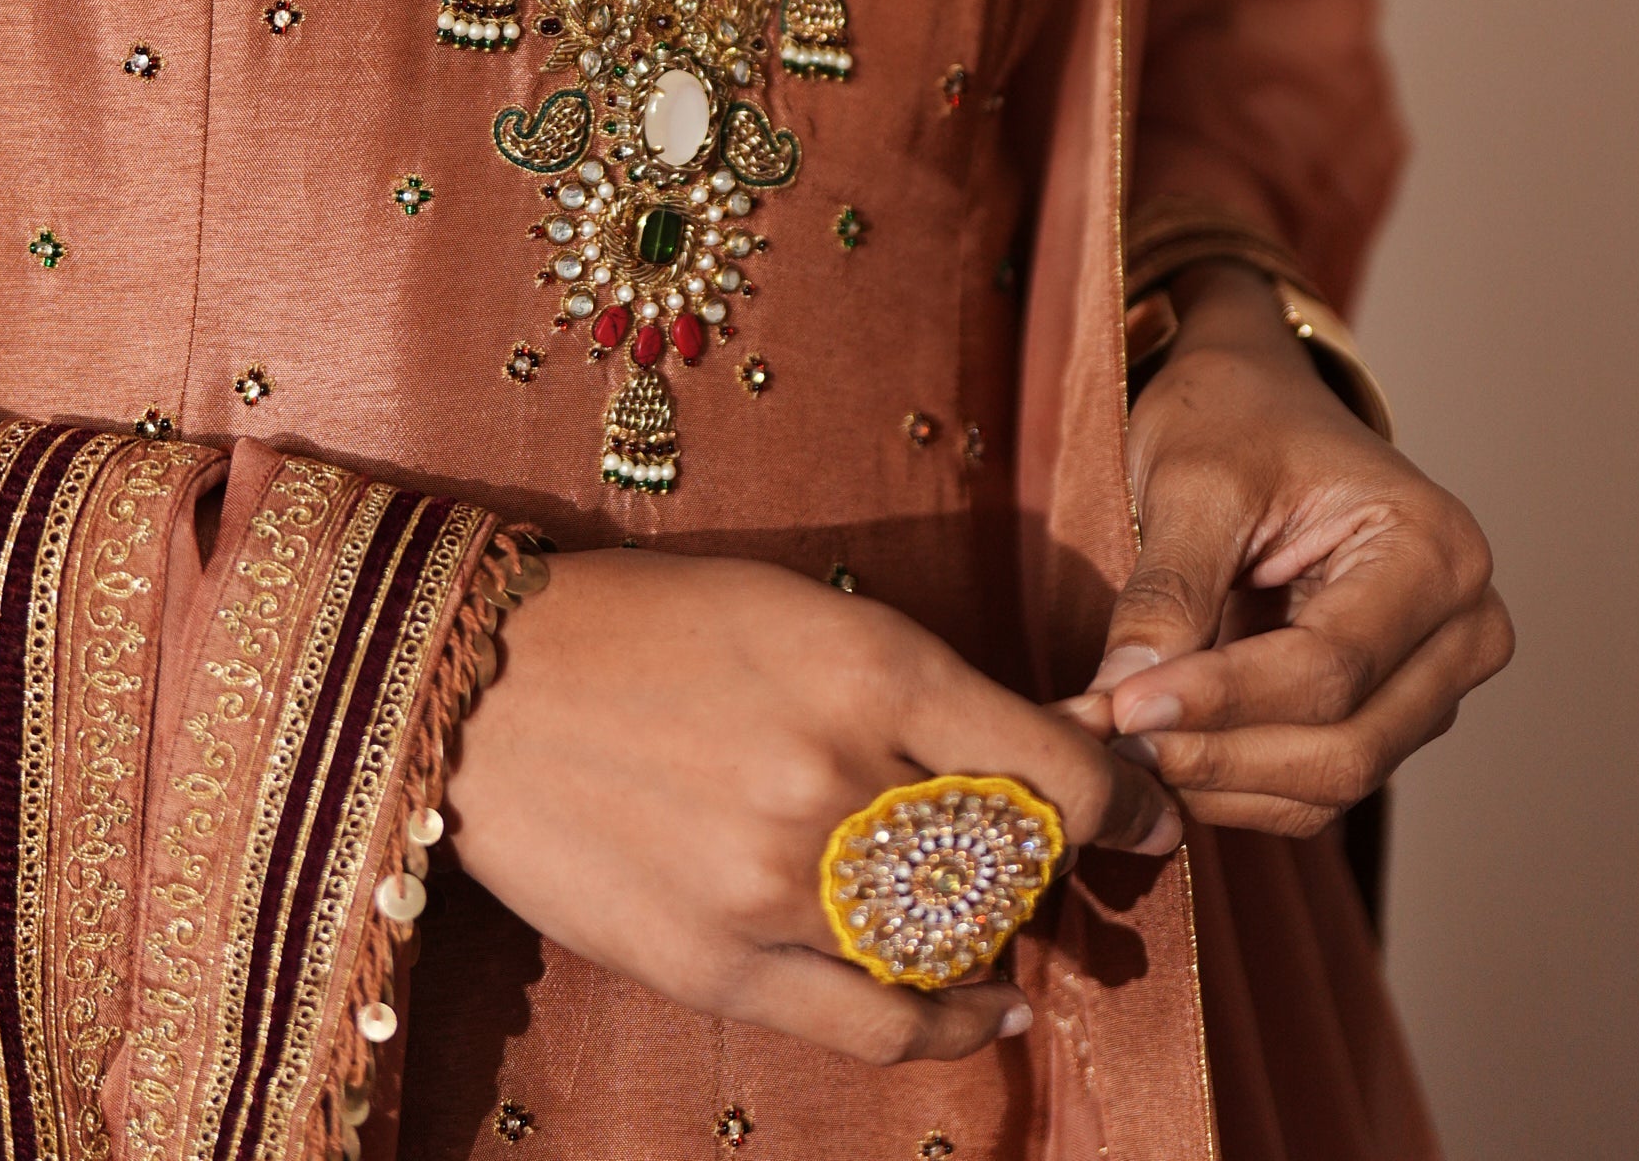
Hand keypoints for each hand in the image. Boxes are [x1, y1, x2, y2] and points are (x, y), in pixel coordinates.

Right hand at [443, 545, 1182, 1066]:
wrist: (486, 685)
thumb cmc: (650, 625)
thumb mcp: (798, 610)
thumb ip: (916, 686)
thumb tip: (1045, 752)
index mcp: (866, 666)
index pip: (1053, 769)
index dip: (1124, 805)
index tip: (1152, 817)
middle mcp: (835, 779)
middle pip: (1010, 864)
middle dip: (1048, 866)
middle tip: (1056, 858)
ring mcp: (777, 885)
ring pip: (949, 947)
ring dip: (990, 938)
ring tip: (995, 918)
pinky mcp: (720, 965)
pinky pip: (876, 1028)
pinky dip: (950, 1028)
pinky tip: (985, 1012)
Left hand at [1073, 268, 1511, 835]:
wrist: (1259, 402)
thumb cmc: (1238, 417)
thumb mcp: (1195, 482)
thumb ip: (1168, 592)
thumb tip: (1120, 702)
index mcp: (1434, 550)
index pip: (1331, 666)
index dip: (1222, 701)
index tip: (1120, 712)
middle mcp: (1462, 627)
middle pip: (1346, 744)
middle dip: (1219, 754)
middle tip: (1111, 744)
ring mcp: (1435, 681)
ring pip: (1334, 781)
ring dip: (1221, 781)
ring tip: (1122, 749)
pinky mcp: (1392, 715)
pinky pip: (1320, 784)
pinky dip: (1238, 783)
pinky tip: (1165, 753)